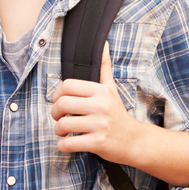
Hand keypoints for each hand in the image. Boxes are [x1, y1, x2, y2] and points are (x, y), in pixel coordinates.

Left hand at [50, 43, 138, 164]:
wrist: (134, 140)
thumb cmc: (117, 113)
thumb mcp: (111, 89)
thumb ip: (104, 67)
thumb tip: (104, 44)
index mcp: (101, 91)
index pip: (67, 85)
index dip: (57, 94)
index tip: (60, 102)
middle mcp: (101, 106)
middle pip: (62, 103)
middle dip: (54, 113)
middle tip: (59, 118)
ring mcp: (100, 125)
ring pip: (63, 125)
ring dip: (58, 130)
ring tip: (64, 132)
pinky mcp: (98, 143)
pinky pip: (69, 144)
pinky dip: (62, 146)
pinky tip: (68, 143)